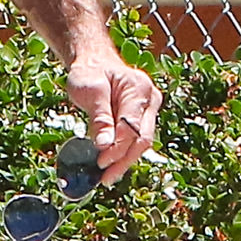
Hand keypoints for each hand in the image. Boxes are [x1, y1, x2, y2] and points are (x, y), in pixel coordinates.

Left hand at [68, 54, 161, 182]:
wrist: (94, 63)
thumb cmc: (90, 73)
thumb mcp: (90, 91)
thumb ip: (99, 117)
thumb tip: (105, 145)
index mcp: (139, 89)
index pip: (132, 127)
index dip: (117, 148)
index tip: (101, 162)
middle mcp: (150, 100)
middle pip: (142, 138)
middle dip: (123, 160)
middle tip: (105, 178)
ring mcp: (149, 110)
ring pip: (141, 142)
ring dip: (124, 161)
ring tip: (107, 177)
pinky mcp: (142, 118)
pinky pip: (135, 140)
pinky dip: (123, 153)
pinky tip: (112, 166)